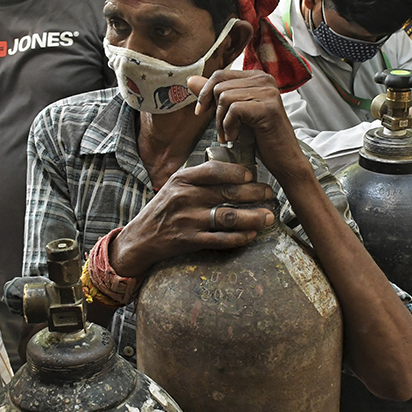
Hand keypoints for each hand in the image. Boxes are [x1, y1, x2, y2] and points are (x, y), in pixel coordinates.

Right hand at [109, 161, 274, 276]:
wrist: (140, 238)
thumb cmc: (163, 210)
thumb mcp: (174, 186)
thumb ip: (199, 178)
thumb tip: (234, 172)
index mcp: (182, 180)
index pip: (213, 170)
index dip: (236, 171)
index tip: (251, 174)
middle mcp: (185, 197)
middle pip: (228, 193)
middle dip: (255, 193)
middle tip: (270, 194)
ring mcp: (188, 220)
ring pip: (229, 217)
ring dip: (253, 217)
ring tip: (269, 217)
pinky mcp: (190, 241)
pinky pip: (221, 239)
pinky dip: (240, 238)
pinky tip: (252, 235)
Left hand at [188, 69, 309, 181]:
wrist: (284, 160)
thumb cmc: (261, 139)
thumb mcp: (234, 114)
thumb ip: (214, 95)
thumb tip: (191, 80)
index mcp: (257, 77)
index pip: (220, 74)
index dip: (205, 93)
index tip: (202, 112)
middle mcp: (265, 79)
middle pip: (220, 86)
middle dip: (215, 113)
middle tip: (223, 132)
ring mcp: (268, 92)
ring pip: (224, 98)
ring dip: (222, 122)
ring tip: (231, 136)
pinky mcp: (268, 107)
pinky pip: (234, 111)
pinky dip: (230, 127)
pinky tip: (237, 138)